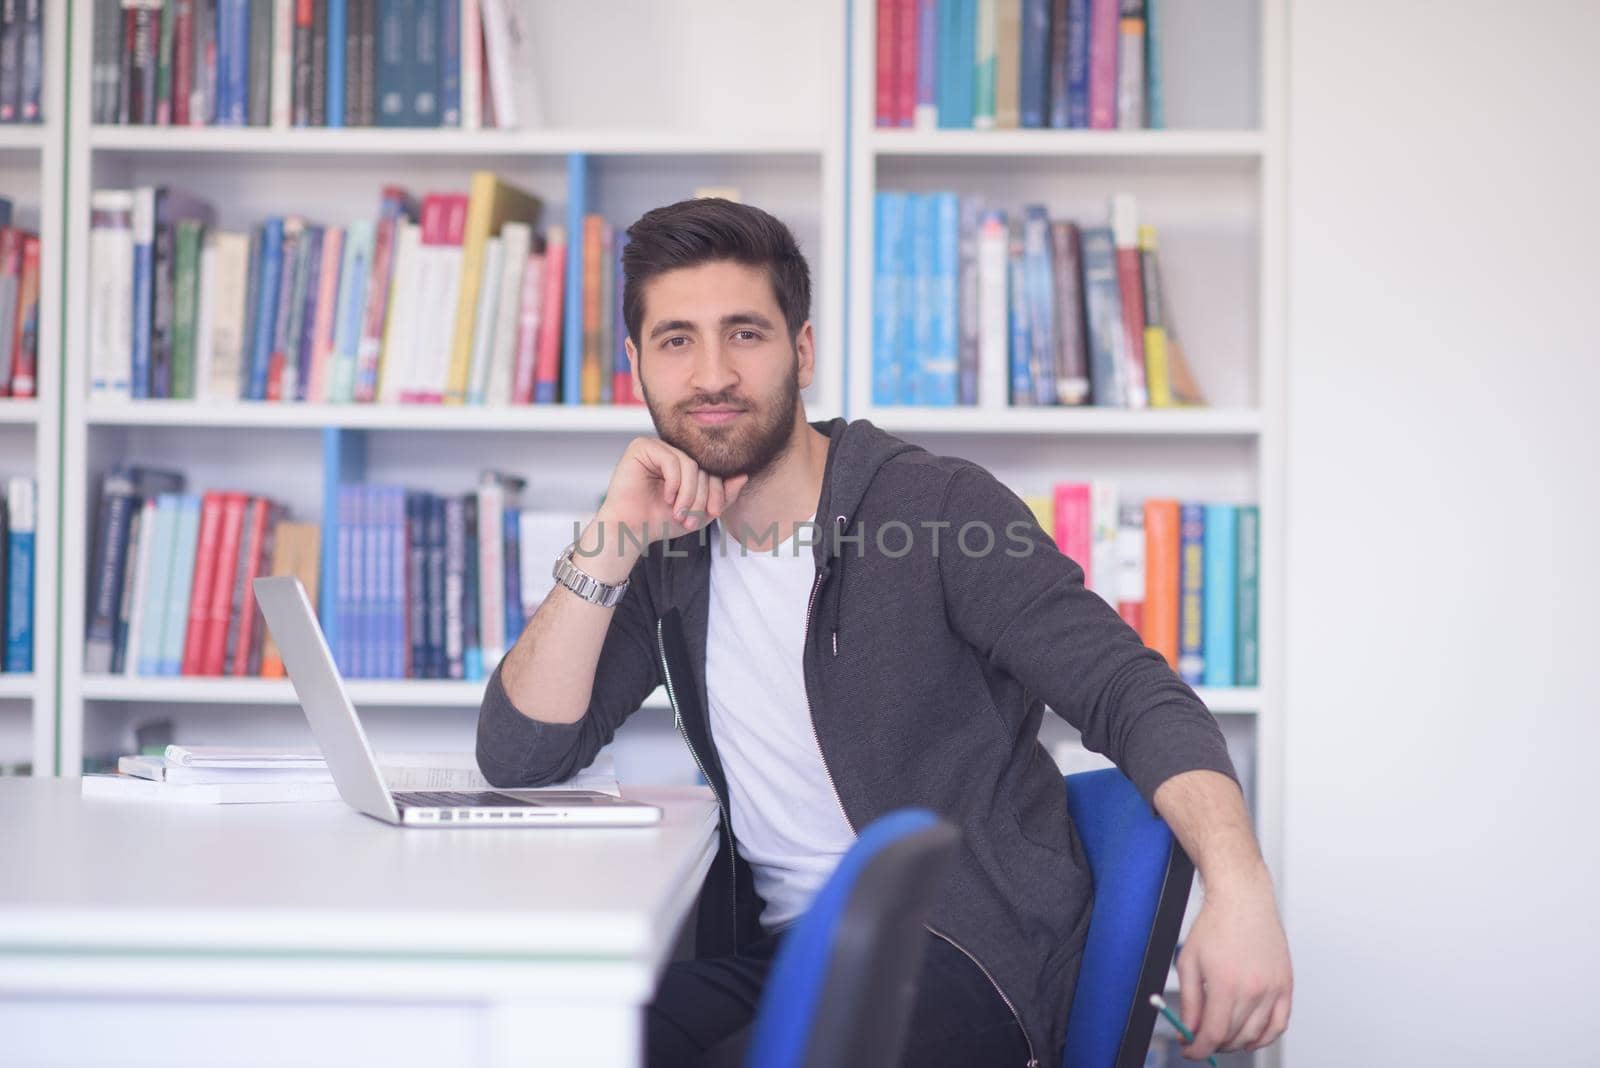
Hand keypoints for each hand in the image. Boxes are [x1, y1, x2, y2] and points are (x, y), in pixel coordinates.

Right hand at [595, 436, 747, 546]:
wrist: (631, 531)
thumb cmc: (660, 521)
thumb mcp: (701, 512)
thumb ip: (723, 495)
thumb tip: (744, 475)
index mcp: (686, 463)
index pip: (713, 469)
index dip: (719, 491)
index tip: (714, 513)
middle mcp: (672, 451)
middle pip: (703, 467)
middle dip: (702, 496)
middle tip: (691, 520)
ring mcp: (657, 447)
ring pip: (690, 464)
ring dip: (689, 494)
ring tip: (679, 513)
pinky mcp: (642, 447)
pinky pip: (672, 460)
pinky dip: (674, 483)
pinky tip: (666, 498)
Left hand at [1174, 873, 1292, 1060]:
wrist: (1242, 899)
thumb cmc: (1213, 925)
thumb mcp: (1188, 962)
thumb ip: (1189, 1002)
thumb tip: (1189, 1031)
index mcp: (1226, 984)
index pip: (1213, 1034)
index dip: (1198, 1049)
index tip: (1189, 1051)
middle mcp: (1253, 990)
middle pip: (1234, 1037)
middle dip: (1213, 1045)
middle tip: (1200, 1040)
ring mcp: (1273, 989)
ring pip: (1255, 1035)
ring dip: (1236, 1043)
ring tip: (1221, 1036)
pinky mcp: (1286, 985)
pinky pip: (1279, 1025)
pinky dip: (1264, 1038)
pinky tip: (1250, 1037)